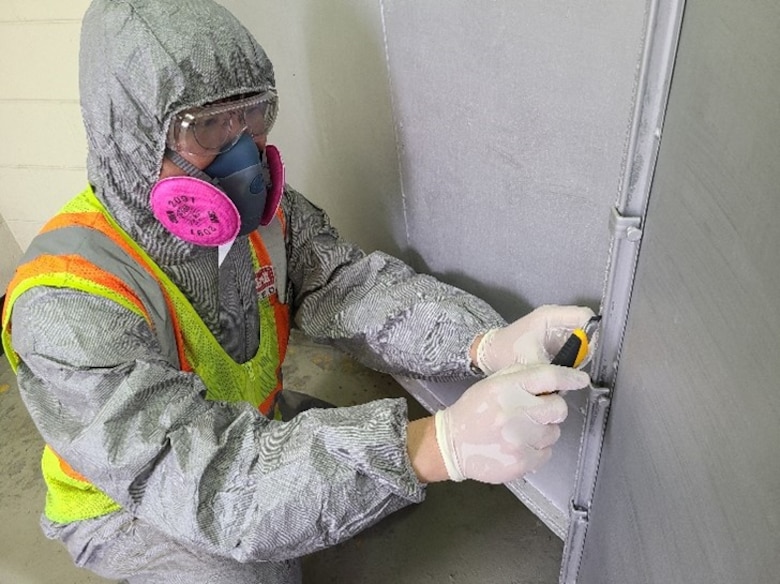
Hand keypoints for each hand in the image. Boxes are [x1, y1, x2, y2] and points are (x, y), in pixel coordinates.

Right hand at [434, 364, 589, 483]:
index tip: (580, 380)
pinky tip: (517, 445)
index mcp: (507, 388)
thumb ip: (523, 377)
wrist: (452, 444)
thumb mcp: (493, 384)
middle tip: (535, 412)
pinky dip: (536, 449)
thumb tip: (557, 379)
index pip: (548, 377)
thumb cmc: (475, 411)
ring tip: (519, 431)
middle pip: (558, 408)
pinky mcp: (521, 461)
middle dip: (552, 409)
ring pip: (554, 433)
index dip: (569, 378)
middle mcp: (514, 412)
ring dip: (542, 431)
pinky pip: (546, 453)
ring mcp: (519, 439)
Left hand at [474, 305, 595, 374]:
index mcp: (550, 316)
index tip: (593, 351)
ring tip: (572, 369)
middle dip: (588, 348)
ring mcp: (558, 330)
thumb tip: (569, 379)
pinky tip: (567, 370)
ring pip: (583, 341)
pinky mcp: (557, 341)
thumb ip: (551, 369)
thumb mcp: (529, 361)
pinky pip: (575, 349)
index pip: (585, 316)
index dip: (594, 333)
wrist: (490, 354)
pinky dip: (574, 360)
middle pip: (587, 329)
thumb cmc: (504, 351)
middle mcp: (557, 320)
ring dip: (581, 356)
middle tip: (582, 365)